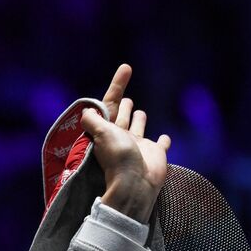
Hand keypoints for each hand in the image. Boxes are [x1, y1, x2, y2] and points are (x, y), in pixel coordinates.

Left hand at [79, 64, 171, 222]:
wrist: (135, 183)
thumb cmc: (118, 156)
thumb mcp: (101, 134)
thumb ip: (93, 121)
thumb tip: (85, 111)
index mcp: (109, 130)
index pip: (112, 103)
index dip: (117, 85)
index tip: (126, 67)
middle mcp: (123, 136)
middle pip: (123, 116)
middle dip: (124, 106)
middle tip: (126, 98)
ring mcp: (140, 145)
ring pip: (139, 128)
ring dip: (139, 120)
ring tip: (139, 111)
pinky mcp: (156, 153)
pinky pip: (161, 145)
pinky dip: (163, 141)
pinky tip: (164, 137)